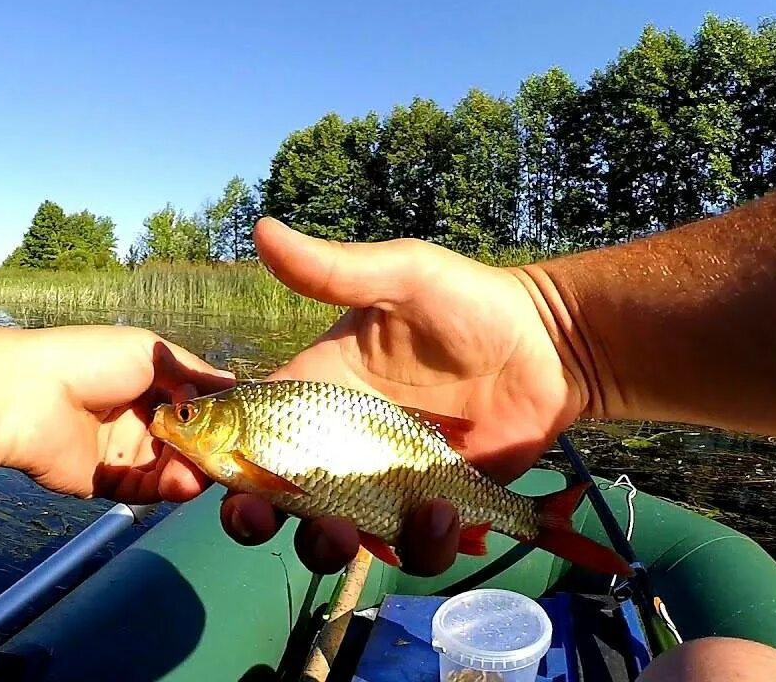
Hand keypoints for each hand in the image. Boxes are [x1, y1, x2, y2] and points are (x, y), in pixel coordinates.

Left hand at [6, 325, 234, 503]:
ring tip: (199, 472)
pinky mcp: (108, 482)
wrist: (31, 395)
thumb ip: (194, 372)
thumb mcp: (152, 352)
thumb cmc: (90, 360)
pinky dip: (167, 488)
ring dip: (190, 472)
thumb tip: (235, 383)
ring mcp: (123, 452)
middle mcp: (138, 419)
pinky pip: (147, 490)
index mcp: (148, 384)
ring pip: (172, 470)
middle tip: (226, 455)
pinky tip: (180, 482)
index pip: (195, 406)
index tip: (243, 426)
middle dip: (208, 450)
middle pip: (188, 443)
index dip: (219, 417)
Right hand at [221, 218, 583, 575]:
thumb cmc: (470, 301)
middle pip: (278, 503)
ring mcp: (385, 483)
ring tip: (401, 519)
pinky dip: (426, 544)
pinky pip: (413, 547)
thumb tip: (261, 228)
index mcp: (315, 392)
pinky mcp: (434, 507)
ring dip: (348, 546)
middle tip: (290, 521)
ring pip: (342, 539)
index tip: (222, 488)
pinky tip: (454, 514)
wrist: (553, 346)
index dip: (221, 469)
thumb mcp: (402, 276)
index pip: (247, 436)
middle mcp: (339, 446)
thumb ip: (334, 269)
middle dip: (268, 524)